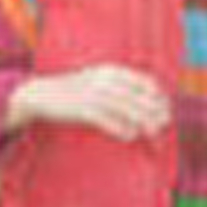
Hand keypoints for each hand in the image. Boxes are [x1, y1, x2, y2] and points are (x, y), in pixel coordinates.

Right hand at [7, 65, 170, 140]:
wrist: (40, 93)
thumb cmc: (74, 91)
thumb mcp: (97, 80)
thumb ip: (118, 87)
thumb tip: (144, 103)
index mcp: (111, 70)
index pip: (144, 81)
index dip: (158, 95)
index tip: (165, 108)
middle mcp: (104, 79)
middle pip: (139, 96)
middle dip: (154, 110)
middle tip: (163, 123)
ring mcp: (94, 93)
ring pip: (127, 109)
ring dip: (143, 122)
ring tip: (151, 132)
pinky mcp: (83, 108)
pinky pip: (109, 120)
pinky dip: (122, 129)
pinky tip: (129, 136)